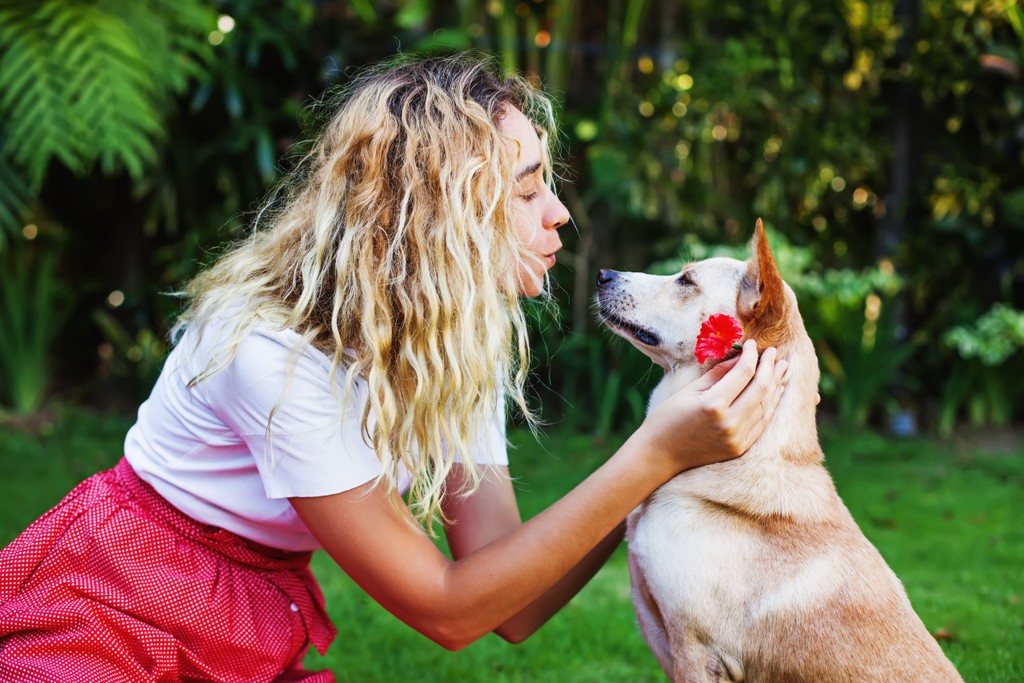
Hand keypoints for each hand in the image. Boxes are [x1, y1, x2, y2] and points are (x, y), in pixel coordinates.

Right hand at [638, 340, 787, 475]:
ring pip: (765, 406)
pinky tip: (776, 391)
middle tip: (774, 352)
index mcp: (713, 404)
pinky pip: (762, 423)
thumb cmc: (668, 418)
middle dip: (770, 367)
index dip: (751, 355)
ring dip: (775, 384)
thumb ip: (717, 374)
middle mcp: (729, 422)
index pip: (743, 373)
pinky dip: (771, 405)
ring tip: (782, 367)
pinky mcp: (740, 448)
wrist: (660, 455)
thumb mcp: (689, 391)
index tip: (752, 344)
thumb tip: (739, 357)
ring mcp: (737, 438)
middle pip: (760, 388)